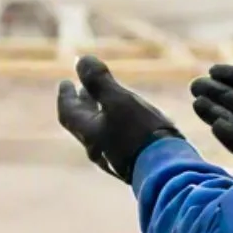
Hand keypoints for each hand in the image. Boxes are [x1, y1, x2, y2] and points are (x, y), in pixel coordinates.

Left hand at [56, 56, 183, 182]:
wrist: (167, 172)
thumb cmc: (140, 134)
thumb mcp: (118, 101)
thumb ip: (98, 81)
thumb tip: (81, 60)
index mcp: (89, 134)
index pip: (68, 113)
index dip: (65, 96)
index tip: (65, 82)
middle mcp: (98, 149)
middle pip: (84, 122)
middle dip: (82, 102)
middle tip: (80, 87)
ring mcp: (115, 158)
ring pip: (101, 130)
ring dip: (100, 112)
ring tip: (106, 99)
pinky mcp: (132, 163)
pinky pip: (117, 139)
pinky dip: (115, 123)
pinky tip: (130, 119)